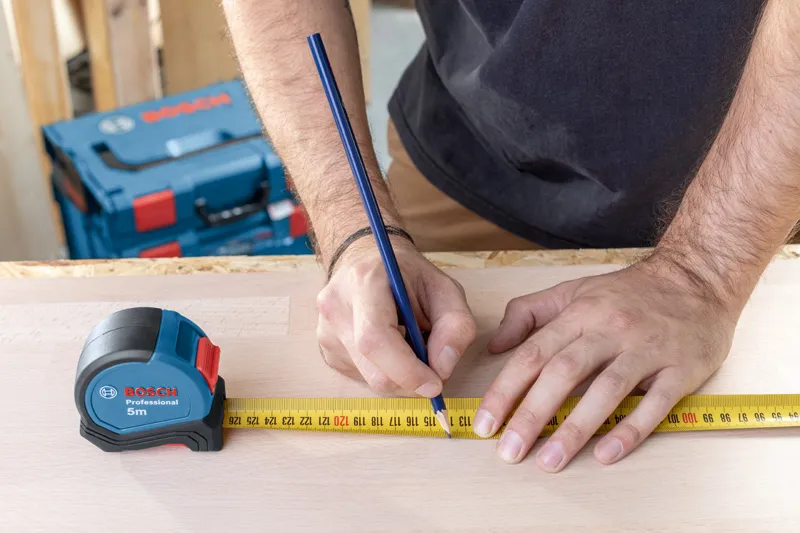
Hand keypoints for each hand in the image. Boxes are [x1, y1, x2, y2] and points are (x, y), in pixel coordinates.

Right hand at [316, 237, 476, 395]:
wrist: (367, 261)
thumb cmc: (408, 276)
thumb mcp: (445, 289)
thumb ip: (456, 326)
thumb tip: (442, 368)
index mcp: (363, 282)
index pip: (376, 339)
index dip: (407, 370)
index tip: (435, 383)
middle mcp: (337, 307)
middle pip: (374, 370)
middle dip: (411, 380)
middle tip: (434, 368)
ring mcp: (326, 331)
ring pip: (370, 380)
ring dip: (400, 376)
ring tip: (409, 345)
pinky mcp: (328, 351)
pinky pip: (363, 378)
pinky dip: (386, 372)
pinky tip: (390, 347)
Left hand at [473, 257, 739, 471]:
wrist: (697, 278)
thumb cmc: (628, 292)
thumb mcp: (572, 290)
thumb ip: (528, 313)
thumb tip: (494, 345)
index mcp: (579, 313)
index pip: (533, 353)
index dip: (506, 390)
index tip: (485, 423)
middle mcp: (609, 330)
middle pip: (564, 373)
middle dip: (532, 414)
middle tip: (509, 451)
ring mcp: (647, 349)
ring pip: (606, 390)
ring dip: (576, 429)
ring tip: (549, 461)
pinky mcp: (681, 368)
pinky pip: (655, 403)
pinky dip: (631, 429)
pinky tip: (607, 454)